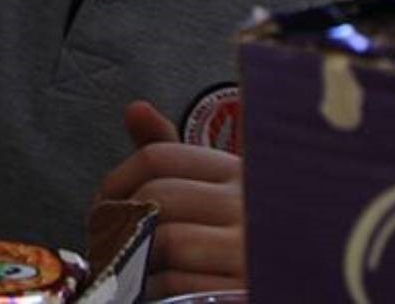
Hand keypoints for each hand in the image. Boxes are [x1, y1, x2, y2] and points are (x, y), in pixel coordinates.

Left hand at [98, 101, 245, 298]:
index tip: (104, 205)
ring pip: (166, 240)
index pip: (158, 157)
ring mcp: (252, 251)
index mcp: (241, 173)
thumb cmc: (242, 243)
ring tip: (133, 267)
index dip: (116, 181)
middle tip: (108, 240)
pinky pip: (178, 284)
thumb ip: (173, 154)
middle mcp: (252, 205)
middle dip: (119, 221)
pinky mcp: (245, 290)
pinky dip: (154, 289)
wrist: (291, 287)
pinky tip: (158, 290)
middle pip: (156, 197)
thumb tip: (136, 109)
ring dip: (136, 258)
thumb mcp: (217, 192)